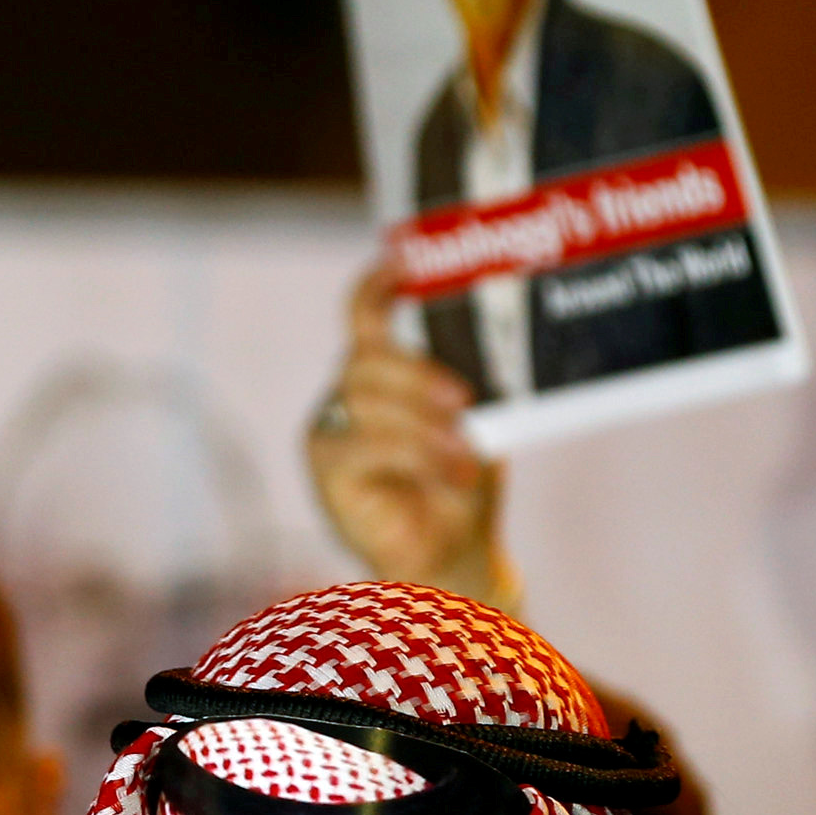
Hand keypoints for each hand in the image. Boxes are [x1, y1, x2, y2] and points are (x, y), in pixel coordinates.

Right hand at [306, 268, 512, 606]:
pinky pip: (366, 445)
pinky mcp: (328, 471)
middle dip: (416, 373)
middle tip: (464, 400)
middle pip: (365, 359)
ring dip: (422, 424)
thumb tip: (486, 352)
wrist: (455, 555)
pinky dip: (416, 455)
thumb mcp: (472, 425)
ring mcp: (332, 431)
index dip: (375, 286)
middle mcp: (347, 396)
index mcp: (380, 374)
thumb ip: (463, 387)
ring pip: (365, 399)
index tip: (399, 259)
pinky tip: (452, 472)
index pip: (363, 317)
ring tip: (466, 453)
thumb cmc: (462, 486)